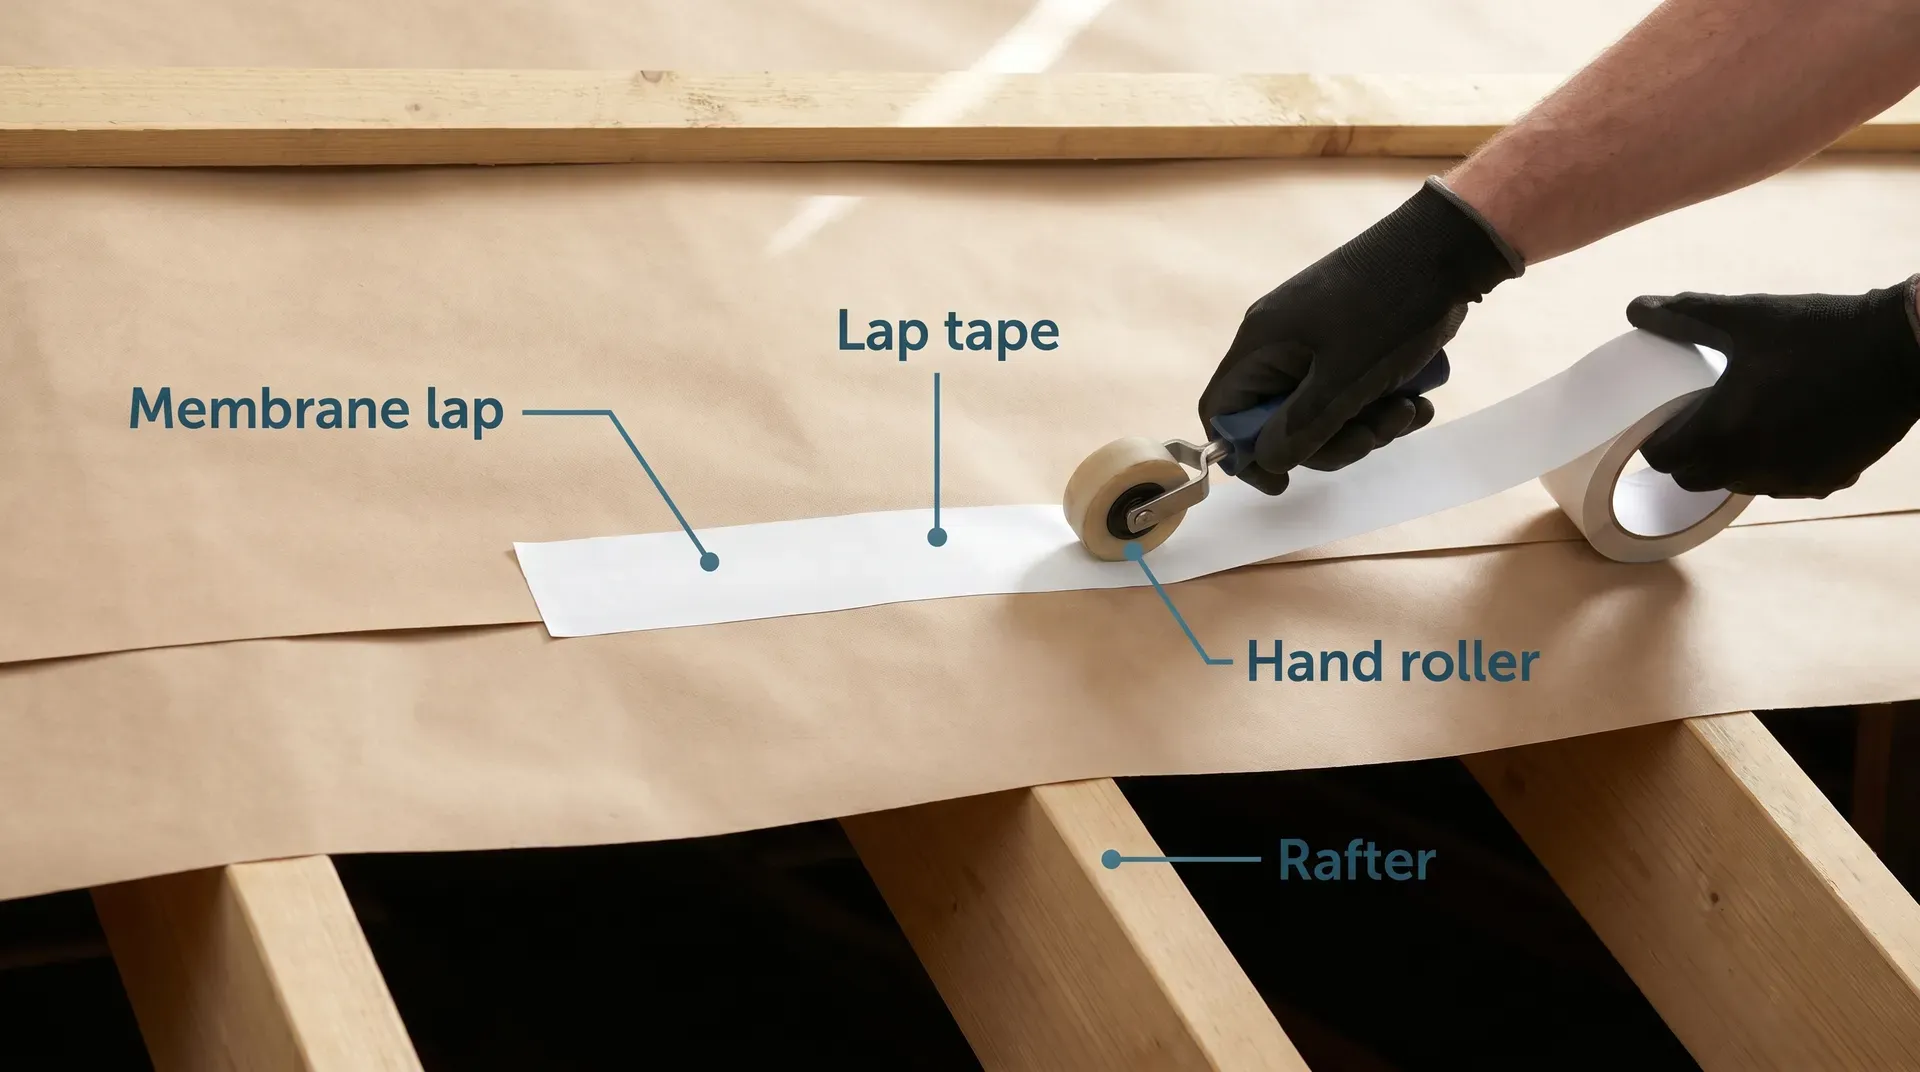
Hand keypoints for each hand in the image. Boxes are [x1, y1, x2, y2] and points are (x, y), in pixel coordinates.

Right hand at [1197, 177, 1521, 493]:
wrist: (1449, 245)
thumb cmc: (1390, 308)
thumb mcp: (1346, 379)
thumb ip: (1302, 427)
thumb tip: (1266, 462)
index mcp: (1261, 346)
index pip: (1222, 410)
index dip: (1244, 453)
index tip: (1285, 481)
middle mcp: (1279, 343)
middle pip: (1280, 419)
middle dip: (1331, 439)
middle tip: (1375, 437)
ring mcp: (1314, 340)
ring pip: (1322, 409)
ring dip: (1366, 424)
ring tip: (1410, 410)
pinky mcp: (1348, 340)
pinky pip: (1349, 389)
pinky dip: (1380, 403)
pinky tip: (1418, 400)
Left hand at [1629, 278, 1919, 497]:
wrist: (1902, 350)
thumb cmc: (1820, 331)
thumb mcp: (1747, 315)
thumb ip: (1686, 314)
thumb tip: (1636, 308)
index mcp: (1723, 429)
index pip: (1662, 459)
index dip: (1654, 442)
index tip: (1662, 423)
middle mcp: (1753, 464)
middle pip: (1693, 480)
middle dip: (1687, 457)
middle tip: (1695, 424)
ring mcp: (1792, 479)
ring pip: (1737, 486)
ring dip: (1728, 465)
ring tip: (1738, 427)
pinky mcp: (1826, 481)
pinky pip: (1782, 486)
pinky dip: (1773, 467)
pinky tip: (1782, 435)